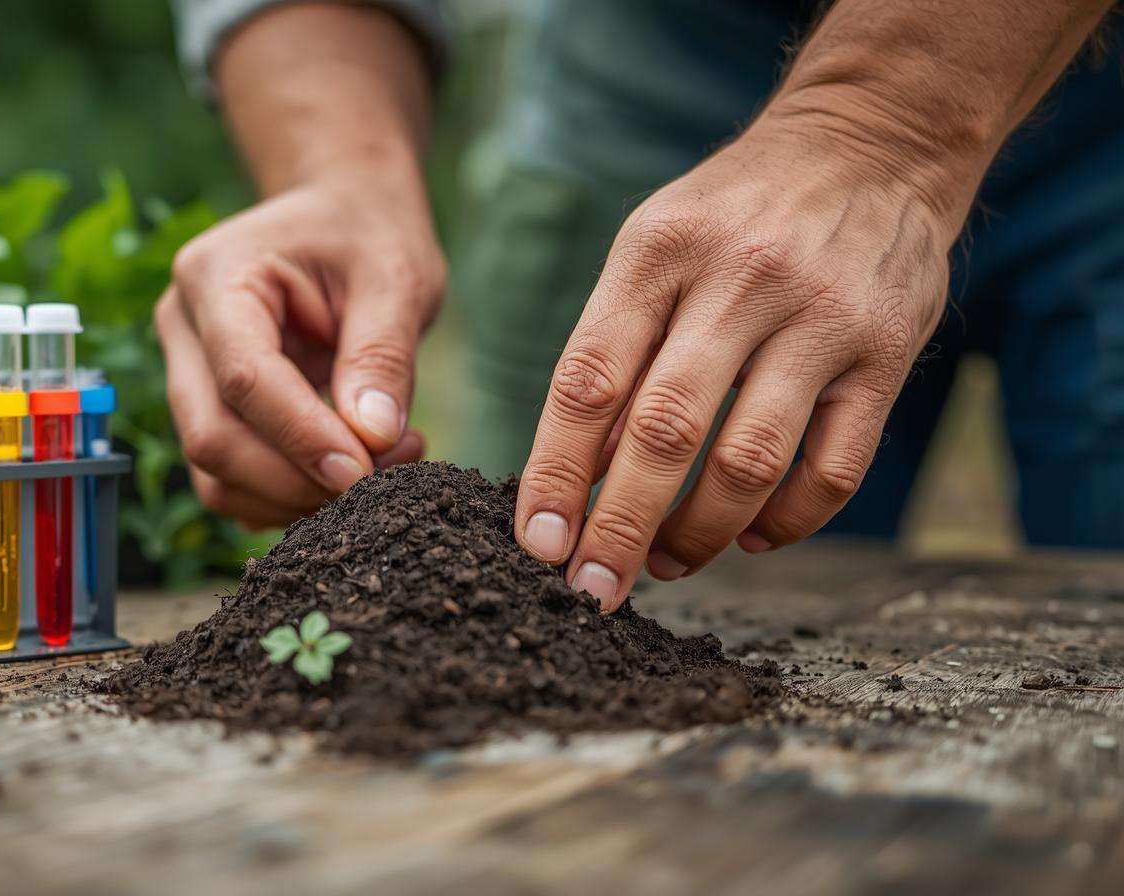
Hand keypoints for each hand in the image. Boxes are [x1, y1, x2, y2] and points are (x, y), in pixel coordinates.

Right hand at [156, 173, 444, 528]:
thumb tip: (372, 439)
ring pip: (214, 474)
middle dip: (297, 480)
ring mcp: (185, 371)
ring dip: (294, 498)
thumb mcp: (396, 277)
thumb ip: (382, 356)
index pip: (243, 378)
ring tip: (380, 471)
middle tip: (386, 477)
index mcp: (216, 275)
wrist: (342, 214)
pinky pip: (230, 480)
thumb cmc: (367, 234)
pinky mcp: (206, 408)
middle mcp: (182, 325)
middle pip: (212, 438)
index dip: (301, 438)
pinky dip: (286, 497)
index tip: (365, 472)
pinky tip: (347, 473)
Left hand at [514, 118, 959, 610]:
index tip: (537, 543)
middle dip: (619, 527)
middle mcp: (739, 280)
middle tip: (592, 590)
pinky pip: (835, 468)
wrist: (869, 144)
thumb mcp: (653, 249)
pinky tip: (753, 538)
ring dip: (700, 534)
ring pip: (749, 461)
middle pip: (664, 431)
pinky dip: (789, 521)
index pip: (588, 380)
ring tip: (666, 564)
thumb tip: (575, 470)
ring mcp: (819, 318)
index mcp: (658, 253)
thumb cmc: (732, 214)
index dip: (556, 472)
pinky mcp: (887, 353)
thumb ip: (612, 347)